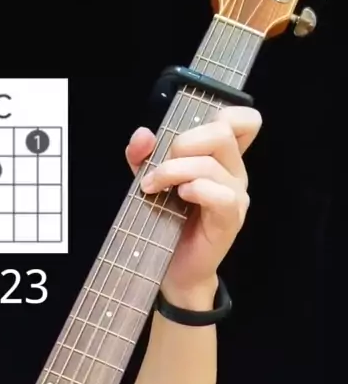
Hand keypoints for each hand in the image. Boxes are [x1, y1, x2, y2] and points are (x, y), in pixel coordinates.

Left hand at [125, 106, 261, 307]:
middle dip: (183, 143)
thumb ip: (145, 157)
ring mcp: (236, 196)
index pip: (242, 121)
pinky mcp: (230, 219)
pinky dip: (196, 190)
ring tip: (152, 187)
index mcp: (221, 159)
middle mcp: (234, 173)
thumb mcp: (151, 182)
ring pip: (214, 162)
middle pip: (222, 131)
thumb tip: (142, 134)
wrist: (175, 271)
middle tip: (159, 168)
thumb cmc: (167, 224)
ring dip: (175, 170)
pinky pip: (221, 194)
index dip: (220, 112)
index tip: (185, 136)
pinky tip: (180, 198)